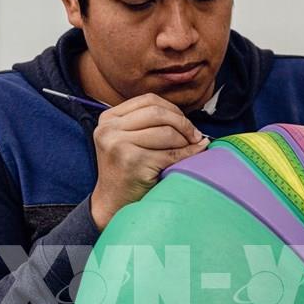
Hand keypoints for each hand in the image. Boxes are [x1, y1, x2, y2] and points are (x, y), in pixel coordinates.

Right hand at [89, 93, 208, 229]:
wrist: (111, 203)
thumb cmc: (127, 171)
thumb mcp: (128, 140)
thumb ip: (149, 124)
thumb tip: (191, 122)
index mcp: (108, 118)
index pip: (148, 100)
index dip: (172, 109)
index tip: (186, 124)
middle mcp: (109, 129)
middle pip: (158, 113)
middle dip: (182, 123)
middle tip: (195, 136)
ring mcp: (118, 144)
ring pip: (166, 132)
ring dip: (185, 141)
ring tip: (190, 149)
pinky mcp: (132, 161)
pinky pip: (170, 153)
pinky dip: (187, 154)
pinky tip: (194, 155)